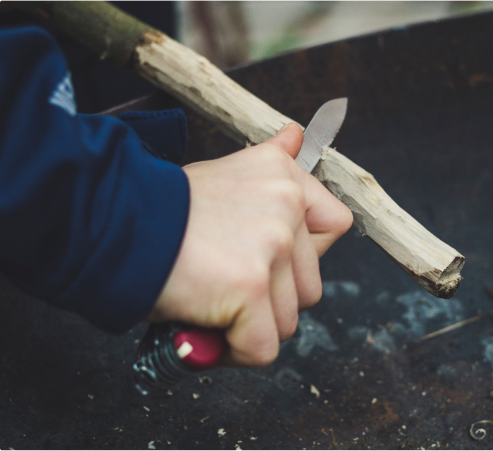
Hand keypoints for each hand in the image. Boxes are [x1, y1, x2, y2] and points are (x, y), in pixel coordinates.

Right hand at [148, 124, 352, 366]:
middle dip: (270, 297)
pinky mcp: (251, 287)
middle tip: (225, 282)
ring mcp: (272, 246)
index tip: (267, 258)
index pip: (335, 226)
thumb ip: (270, 161)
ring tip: (209, 301)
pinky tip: (203, 327)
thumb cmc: (165, 207)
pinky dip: (231, 351)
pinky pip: (262, 348)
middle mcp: (286, 205)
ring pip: (287, 320)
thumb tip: (298, 135)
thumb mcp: (224, 172)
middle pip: (310, 286)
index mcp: (285, 177)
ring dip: (249, 325)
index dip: (304, 255)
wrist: (113, 222)